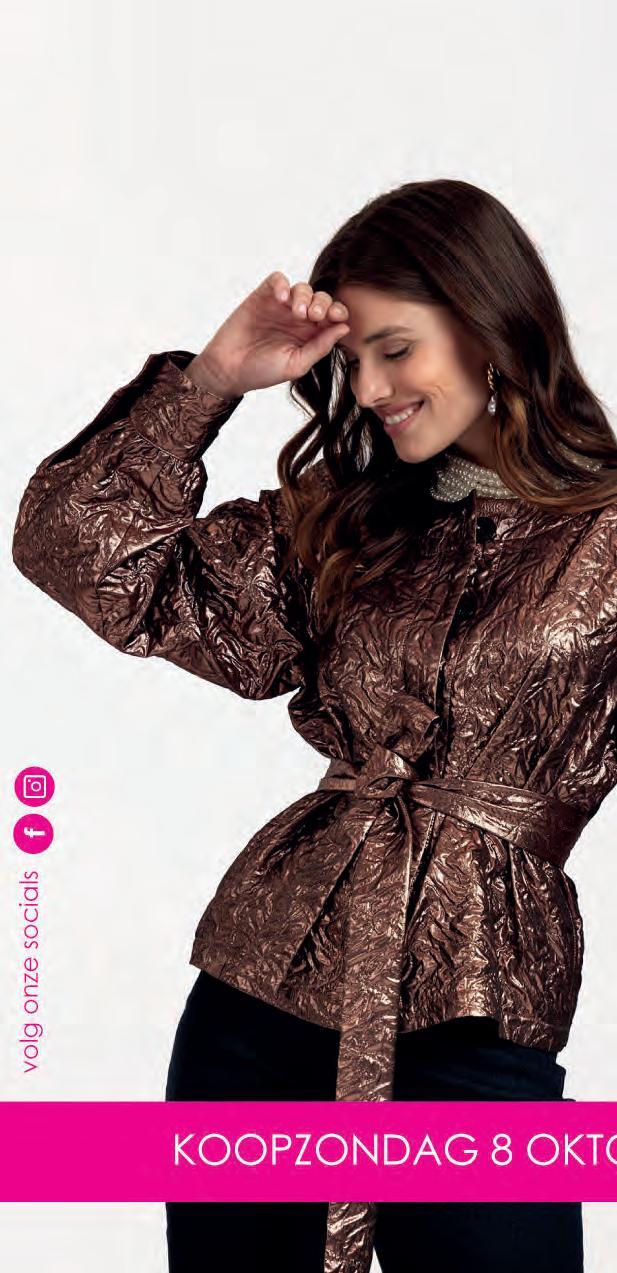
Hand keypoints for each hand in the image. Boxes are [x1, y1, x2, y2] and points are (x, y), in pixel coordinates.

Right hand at [190, 271, 349, 396]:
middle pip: (321, 298)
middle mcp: (298, 318)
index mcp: (311, 334)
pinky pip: (278, 280)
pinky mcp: (262, 296)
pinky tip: (281, 299)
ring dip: (304, 295)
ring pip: (302, 287)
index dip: (338, 312)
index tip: (335, 317)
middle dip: (322, 303)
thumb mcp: (297, 364)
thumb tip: (345, 328)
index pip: (333, 316)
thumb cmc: (262, 371)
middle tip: (313, 316)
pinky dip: (283, 284)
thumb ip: (321, 346)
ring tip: (296, 312)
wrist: (229, 369)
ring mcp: (280, 306)